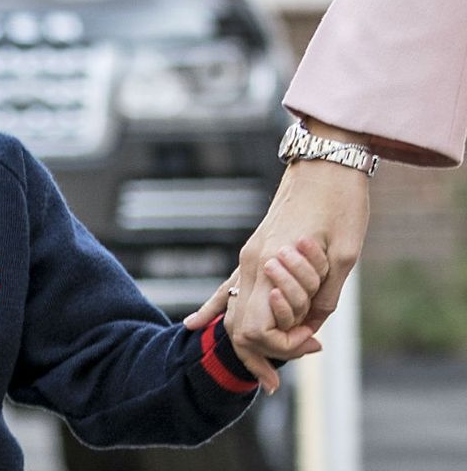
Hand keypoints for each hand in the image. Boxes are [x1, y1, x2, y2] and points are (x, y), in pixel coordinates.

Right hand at [186, 122, 368, 390]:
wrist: (326, 160)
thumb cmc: (341, 203)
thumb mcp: (345, 256)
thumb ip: (324, 295)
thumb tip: (311, 325)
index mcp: (271, 262)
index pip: (257, 326)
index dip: (282, 345)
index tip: (311, 345)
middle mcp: (252, 261)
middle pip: (238, 324)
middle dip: (257, 356)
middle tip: (276, 378)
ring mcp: (249, 254)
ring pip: (230, 309)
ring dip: (244, 341)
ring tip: (258, 372)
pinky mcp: (254, 249)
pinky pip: (225, 286)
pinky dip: (212, 308)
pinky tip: (193, 324)